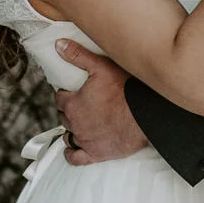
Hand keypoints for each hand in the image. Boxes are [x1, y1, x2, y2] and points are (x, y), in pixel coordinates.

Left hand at [55, 41, 149, 163]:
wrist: (145, 115)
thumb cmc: (125, 90)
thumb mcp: (101, 66)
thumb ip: (78, 56)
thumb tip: (58, 45)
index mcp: (73, 103)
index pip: (60, 98)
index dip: (65, 94)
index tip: (72, 92)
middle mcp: (75, 123)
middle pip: (64, 117)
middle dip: (69, 111)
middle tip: (81, 105)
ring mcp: (85, 140)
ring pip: (68, 135)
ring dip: (71, 129)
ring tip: (80, 123)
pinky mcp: (96, 153)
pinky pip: (76, 158)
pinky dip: (71, 154)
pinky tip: (72, 150)